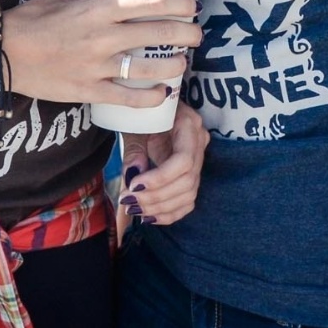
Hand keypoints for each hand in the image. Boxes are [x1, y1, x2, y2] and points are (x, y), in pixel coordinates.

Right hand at [4, 0, 199, 107]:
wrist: (1, 53)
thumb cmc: (28, 21)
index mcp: (97, 9)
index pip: (149, 3)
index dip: (176, 3)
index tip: (191, 4)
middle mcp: (103, 37)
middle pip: (157, 34)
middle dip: (185, 34)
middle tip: (198, 34)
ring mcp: (98, 66)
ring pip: (148, 68)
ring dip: (173, 66)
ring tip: (184, 64)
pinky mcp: (89, 91)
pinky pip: (127, 98)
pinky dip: (149, 98)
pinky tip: (163, 94)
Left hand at [119, 102, 208, 226]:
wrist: (150, 110)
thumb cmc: (141, 113)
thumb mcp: (134, 124)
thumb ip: (134, 149)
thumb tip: (134, 176)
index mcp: (189, 124)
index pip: (184, 161)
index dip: (160, 178)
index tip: (133, 186)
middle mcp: (200, 142)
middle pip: (187, 181)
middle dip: (156, 196)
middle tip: (128, 200)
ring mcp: (199, 160)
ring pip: (189, 195)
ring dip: (160, 208)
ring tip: (133, 208)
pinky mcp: (192, 174)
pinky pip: (187, 201)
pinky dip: (168, 213)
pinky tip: (148, 216)